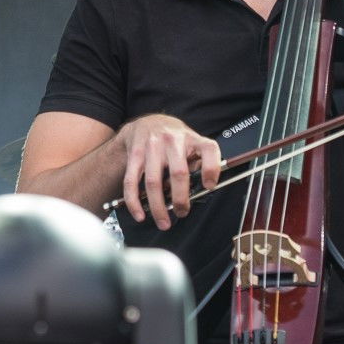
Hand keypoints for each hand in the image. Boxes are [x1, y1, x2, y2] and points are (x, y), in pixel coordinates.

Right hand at [119, 114, 220, 229]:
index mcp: (192, 138)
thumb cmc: (175, 139)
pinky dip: (134, 201)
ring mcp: (151, 147)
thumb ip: (200, 162)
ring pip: (153, 182)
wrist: (148, 122)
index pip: (209, 150)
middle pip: (178, 173)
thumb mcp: (192, 143)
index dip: (211, 169)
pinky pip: (131, 181)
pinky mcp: (135, 154)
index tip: (209, 186)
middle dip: (180, 199)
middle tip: (182, 212)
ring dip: (158, 206)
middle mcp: (172, 140)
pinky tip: (140, 214)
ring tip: (163, 222)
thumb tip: (202, 190)